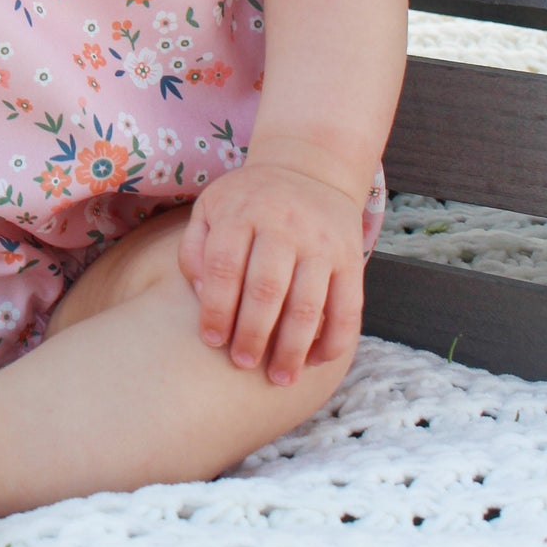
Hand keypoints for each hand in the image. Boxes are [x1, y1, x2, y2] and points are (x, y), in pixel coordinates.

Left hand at [177, 159, 364, 385]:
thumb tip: (206, 297)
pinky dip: (334, 341)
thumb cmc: (248, 202)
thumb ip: (196, 250)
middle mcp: (284, 225)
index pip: (225, 267)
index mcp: (243, 213)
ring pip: (309, 305)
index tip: (211, 340)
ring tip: (279, 377)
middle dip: (253, 335)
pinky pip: (348, 308)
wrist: (308, 169)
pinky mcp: (351, 258)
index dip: (217, 310)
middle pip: (267, 290)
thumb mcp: (211, 209)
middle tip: (242, 364)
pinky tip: (315, 361)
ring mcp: (322, 242)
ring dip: (293, 348)